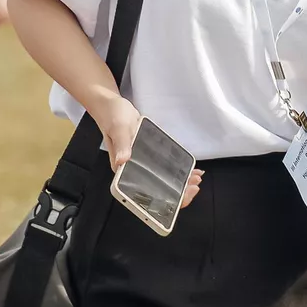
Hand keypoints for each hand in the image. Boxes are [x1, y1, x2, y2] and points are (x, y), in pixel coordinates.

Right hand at [92, 95, 204, 209]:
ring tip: (195, 177)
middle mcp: (132, 171)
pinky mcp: (148, 156)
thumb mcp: (118, 129)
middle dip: (179, 192)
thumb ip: (121, 145)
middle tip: (194, 184)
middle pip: (157, 191)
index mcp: (122, 171)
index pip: (144, 195)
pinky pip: (164, 167)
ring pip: (162, 180)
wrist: (112, 106)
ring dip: (181, 182)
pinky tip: (188, 169)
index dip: (164, 200)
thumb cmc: (111, 117)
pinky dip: (178, 170)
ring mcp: (141, 163)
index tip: (182, 194)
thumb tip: (123, 160)